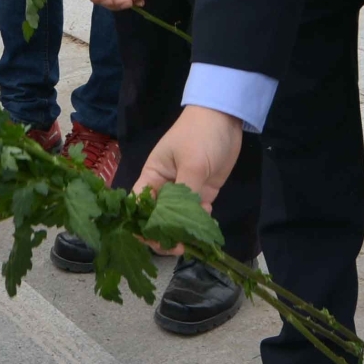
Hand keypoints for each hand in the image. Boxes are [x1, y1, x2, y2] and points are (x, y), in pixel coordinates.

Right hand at [132, 106, 243, 252]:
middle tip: (180, 247)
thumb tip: (180, 223)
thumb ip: (185, 194)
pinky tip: (208, 220)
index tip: (155, 240)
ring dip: (184, 231)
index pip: (138, 206)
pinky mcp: (202, 191)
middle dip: (165, 234)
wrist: (225, 116)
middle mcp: (164, 186)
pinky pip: (196, 213)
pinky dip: (200, 221)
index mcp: (152, 176)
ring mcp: (184, 190)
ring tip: (195, 239)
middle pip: (157, 218)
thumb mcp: (191, 163)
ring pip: (178, 218)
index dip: (141, 226)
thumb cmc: (200, 135)